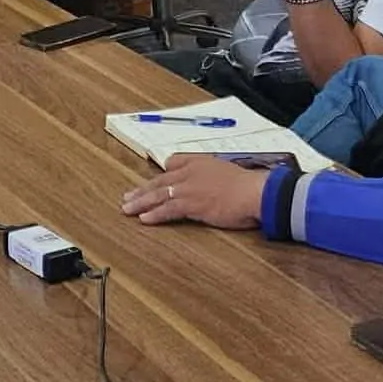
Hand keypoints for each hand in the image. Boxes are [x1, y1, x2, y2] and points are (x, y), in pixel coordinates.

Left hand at [120, 154, 264, 228]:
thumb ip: (217, 176)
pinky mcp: (191, 204)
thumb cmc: (249, 186)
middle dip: (142, 190)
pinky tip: (144, 219)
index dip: (162, 173)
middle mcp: (191, 172)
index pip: (174, 162)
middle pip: (160, 180)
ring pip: (159, 194)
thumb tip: (215, 185)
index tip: (153, 181)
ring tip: (127, 209)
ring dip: (141, 202)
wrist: (255, 192)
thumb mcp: (230, 173)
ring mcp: (189, 187)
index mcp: (200, 162)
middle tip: (128, 197)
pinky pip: (168, 209)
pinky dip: (155, 214)